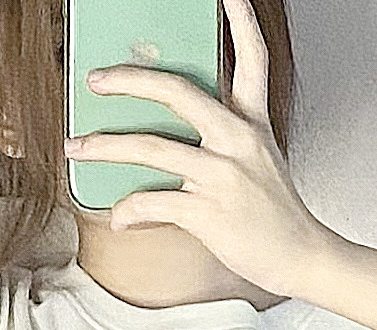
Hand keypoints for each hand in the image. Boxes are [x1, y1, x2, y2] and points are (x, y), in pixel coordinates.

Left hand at [62, 0, 334, 297]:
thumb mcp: (257, 164)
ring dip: (104, 147)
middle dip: (128, 80)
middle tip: (95, 80)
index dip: (241, 21)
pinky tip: (118, 218)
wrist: (300, 258)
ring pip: (149, 147)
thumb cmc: (274, 216)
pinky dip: (127, 211)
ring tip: (76, 148)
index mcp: (252, 123)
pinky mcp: (208, 211)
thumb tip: (165, 142)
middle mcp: (237, 140)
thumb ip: (219, 143)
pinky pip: (151, 202)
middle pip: (177, 90)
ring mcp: (222, 174)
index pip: (252, 59)